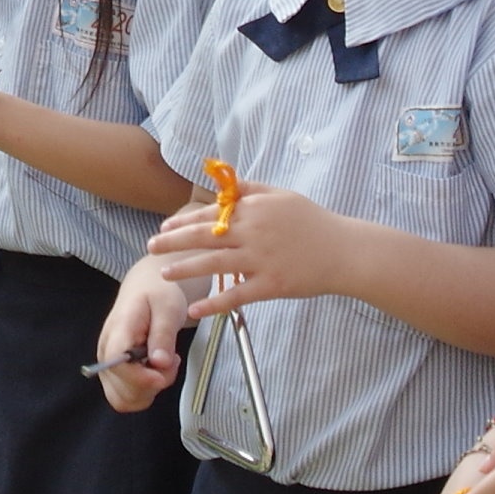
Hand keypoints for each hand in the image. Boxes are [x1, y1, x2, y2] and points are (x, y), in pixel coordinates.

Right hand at [92, 263, 192, 414]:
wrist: (146, 287)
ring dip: (149, 391)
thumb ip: (163, 335)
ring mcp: (108, 365)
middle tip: (171, 359)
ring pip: (123, 399)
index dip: (140, 377)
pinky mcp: (114, 374)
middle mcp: (105, 352)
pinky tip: (155, 372)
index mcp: (118, 331)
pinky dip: (144, 393)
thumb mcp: (168, 307)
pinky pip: (126, 398)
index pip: (116, 365)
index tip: (162, 373)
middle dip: (152, 384)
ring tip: (163, 365)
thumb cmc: (158, 293)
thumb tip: (159, 363)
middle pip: (121, 389)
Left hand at [145, 180, 365, 313]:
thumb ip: (250, 190)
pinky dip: (214, 303)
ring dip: (185, 269)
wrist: (344, 250)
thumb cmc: (312, 222)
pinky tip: (195, 309)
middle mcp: (252, 232)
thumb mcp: (281, 196)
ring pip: (214, 264)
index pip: (210, 214)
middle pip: (204, 237)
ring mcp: (260, 259)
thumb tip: (224, 184)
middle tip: (150, 248)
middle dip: (173, 242)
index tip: (164, 228)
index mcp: (253, 209)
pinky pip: (236, 296)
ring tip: (164, 273)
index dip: (183, 222)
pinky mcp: (271, 285)